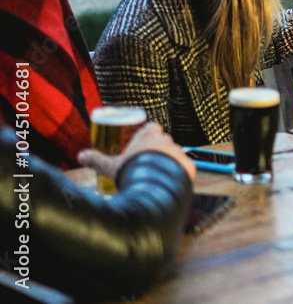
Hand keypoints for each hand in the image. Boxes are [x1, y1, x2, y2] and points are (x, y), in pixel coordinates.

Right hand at [78, 122, 196, 183]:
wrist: (149, 187)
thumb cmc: (129, 172)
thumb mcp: (110, 166)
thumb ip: (96, 159)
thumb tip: (80, 156)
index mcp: (149, 134)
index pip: (152, 127)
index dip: (147, 134)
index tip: (142, 143)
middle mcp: (167, 140)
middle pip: (164, 141)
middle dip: (157, 150)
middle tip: (147, 163)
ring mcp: (180, 152)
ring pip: (176, 154)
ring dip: (169, 161)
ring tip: (157, 175)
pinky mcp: (189, 165)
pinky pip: (186, 167)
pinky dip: (180, 173)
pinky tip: (172, 181)